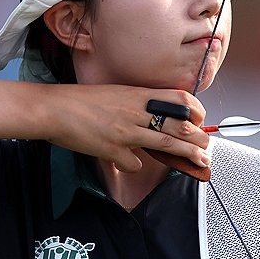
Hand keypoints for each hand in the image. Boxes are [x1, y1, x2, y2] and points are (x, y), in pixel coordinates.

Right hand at [42, 85, 210, 172]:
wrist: (53, 108)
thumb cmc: (82, 100)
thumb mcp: (117, 93)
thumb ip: (139, 103)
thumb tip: (158, 117)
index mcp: (139, 94)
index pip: (180, 99)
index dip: (196, 111)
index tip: (200, 120)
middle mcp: (136, 111)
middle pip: (179, 125)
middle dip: (198, 138)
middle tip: (206, 146)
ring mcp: (126, 131)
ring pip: (166, 143)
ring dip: (187, 154)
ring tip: (200, 160)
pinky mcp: (112, 149)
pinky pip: (134, 163)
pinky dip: (135, 165)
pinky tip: (133, 164)